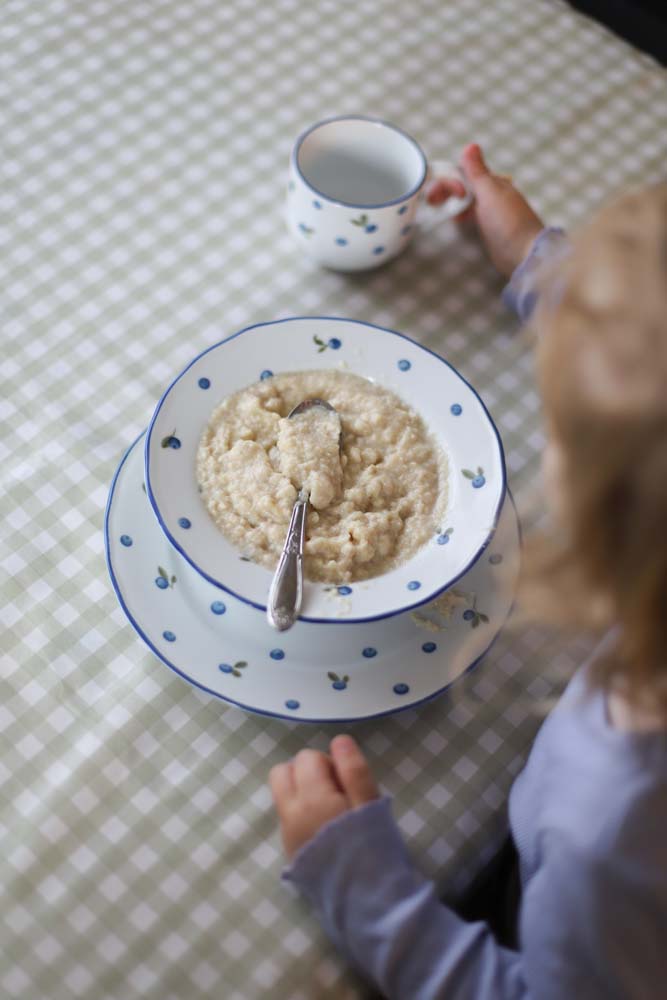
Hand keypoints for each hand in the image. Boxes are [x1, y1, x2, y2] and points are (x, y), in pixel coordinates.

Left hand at [269, 735, 378, 858]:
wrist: (365, 900)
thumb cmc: (373, 847)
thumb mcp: (370, 804)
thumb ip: (353, 769)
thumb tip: (339, 740)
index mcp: (310, 797)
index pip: (306, 758)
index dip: (328, 762)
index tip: (347, 781)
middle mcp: (290, 812)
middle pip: (282, 772)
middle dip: (306, 771)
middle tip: (335, 788)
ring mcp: (287, 833)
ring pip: (282, 794)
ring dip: (301, 790)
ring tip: (330, 807)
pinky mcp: (290, 850)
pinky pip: (287, 816)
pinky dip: (301, 811)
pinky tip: (325, 827)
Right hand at [428, 143, 543, 278]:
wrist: (523, 254)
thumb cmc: (508, 222)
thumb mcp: (490, 193)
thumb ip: (478, 172)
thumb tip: (471, 145)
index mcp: (493, 182)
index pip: (465, 173)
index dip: (449, 180)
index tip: (440, 195)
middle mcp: (492, 194)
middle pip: (463, 185)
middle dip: (446, 190)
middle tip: (432, 202)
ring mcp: (490, 212)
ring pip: (465, 200)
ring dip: (451, 201)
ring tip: (438, 209)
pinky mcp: (488, 228)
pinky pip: (469, 215)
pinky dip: (459, 214)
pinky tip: (455, 220)